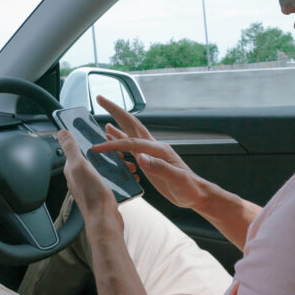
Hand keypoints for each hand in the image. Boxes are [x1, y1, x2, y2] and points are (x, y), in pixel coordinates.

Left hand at [56, 130, 122, 231]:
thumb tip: (61, 133)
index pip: (78, 149)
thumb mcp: (80, 166)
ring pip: (106, 168)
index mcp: (72, 169)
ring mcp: (92, 185)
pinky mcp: (103, 192)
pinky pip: (113, 179)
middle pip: (95, 158)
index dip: (89, 141)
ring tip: (128, 165)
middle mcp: (81, 177)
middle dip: (108, 153)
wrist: (105, 220)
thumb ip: (71, 149)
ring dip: (117, 165)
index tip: (101, 137)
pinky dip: (121, 176)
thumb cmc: (92, 195)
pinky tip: (129, 176)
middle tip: (119, 153)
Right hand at [91, 95, 213, 211]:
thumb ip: (159, 167)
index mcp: (159, 149)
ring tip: (102, 118)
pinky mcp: (148, 160)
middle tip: (101, 99)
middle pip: (131, 124)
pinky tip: (113, 138)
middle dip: (115, 111)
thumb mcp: (176, 179)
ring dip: (116, 124)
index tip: (97, 147)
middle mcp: (153, 147)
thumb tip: (140, 157)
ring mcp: (150, 153)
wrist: (196, 195)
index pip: (131, 143)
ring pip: (130, 133)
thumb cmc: (189, 188)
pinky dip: (120, 139)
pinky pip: (131, 146)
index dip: (113, 144)